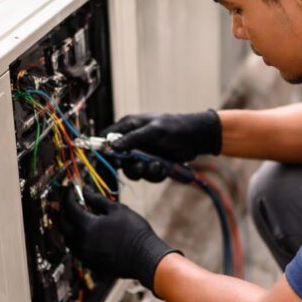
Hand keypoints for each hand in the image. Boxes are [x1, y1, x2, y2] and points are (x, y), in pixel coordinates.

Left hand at [60, 187, 179, 291]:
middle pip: (63, 223)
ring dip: (68, 226)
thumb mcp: (117, 209)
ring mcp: (84, 254)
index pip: (69, 207)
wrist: (144, 257)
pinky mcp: (90, 263)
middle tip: (69, 201)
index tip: (71, 189)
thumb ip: (97, 199)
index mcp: (85, 226)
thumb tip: (85, 191)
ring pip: (67, 238)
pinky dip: (76, 238)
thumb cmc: (134, 231)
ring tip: (76, 217)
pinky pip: (76, 248)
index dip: (68, 195)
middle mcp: (80, 242)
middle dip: (63, 210)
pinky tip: (85, 233)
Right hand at [102, 111, 221, 171]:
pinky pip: (146, 175)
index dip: (104, 151)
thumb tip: (113, 146)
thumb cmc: (175, 127)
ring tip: (159, 166)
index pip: (106, 138)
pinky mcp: (151, 164)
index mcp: (128, 126)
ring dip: (145, 172)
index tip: (110, 162)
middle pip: (117, 160)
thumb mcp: (154, 130)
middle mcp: (131, 141)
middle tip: (141, 166)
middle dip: (130, 166)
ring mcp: (141, 154)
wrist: (196, 138)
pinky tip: (165, 169)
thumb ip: (133, 138)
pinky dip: (155, 174)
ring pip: (132, 170)